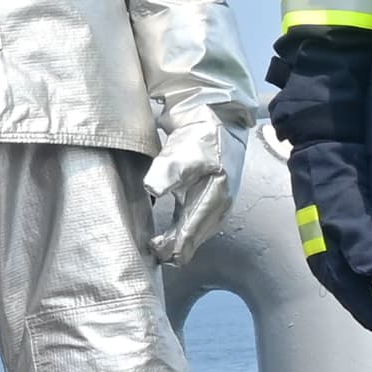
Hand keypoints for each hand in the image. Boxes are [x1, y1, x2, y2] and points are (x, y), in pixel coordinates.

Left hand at [142, 101, 241, 266]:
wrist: (217, 119)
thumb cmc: (201, 136)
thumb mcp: (184, 150)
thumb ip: (169, 171)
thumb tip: (153, 188)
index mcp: (215, 198)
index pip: (192, 232)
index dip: (175, 246)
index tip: (157, 252)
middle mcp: (219, 206)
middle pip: (196, 236)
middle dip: (175, 248)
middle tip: (152, 252)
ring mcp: (216, 203)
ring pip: (197, 231)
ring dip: (179, 241)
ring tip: (158, 248)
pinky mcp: (209, 198)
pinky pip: (196, 222)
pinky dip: (183, 230)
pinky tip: (170, 234)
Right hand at [285, 140, 371, 332]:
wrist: (323, 142)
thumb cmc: (334, 174)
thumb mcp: (347, 203)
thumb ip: (360, 236)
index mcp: (322, 250)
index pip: (348, 289)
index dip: (367, 309)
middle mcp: (322, 250)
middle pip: (346, 285)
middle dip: (366, 304)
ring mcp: (327, 238)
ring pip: (349, 273)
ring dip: (367, 288)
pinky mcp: (338, 226)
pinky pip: (352, 257)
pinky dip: (367, 269)